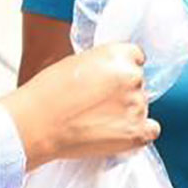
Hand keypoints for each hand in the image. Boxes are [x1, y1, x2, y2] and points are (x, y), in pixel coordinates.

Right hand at [0, 43, 156, 170]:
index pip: (136, 57)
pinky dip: (139, 132)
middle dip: (122, 92)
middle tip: (98, 104)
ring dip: (126, 112)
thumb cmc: (47, 93)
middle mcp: (132, 77)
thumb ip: (102, 65)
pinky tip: (119, 133)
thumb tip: (112, 75)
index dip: (121, 69)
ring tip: (97, 121)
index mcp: (118, 54)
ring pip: (142, 106)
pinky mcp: (136, 133)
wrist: (35, 124)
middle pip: (138, 83)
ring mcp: (136, 106)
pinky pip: (151, 130)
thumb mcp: (76, 62)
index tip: (109, 80)